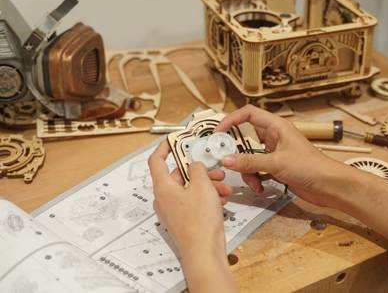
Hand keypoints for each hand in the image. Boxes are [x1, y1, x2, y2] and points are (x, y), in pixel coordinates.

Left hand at [148, 141, 231, 256]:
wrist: (204, 252)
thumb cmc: (200, 219)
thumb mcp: (202, 186)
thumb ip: (197, 169)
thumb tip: (194, 164)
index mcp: (162, 187)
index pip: (156, 161)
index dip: (164, 148)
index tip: (175, 140)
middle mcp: (164, 198)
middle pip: (178, 176)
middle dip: (200, 171)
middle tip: (217, 171)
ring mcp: (172, 210)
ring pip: (189, 189)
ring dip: (208, 185)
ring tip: (225, 190)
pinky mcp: (182, 220)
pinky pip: (193, 202)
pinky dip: (206, 198)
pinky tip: (222, 201)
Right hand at [216, 105, 348, 207]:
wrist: (329, 186)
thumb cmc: (311, 167)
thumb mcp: (276, 163)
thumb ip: (249, 162)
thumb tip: (226, 159)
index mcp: (276, 126)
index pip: (248, 114)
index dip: (231, 120)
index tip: (218, 132)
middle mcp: (274, 137)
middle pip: (245, 139)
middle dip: (237, 153)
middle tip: (227, 162)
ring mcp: (274, 153)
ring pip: (250, 158)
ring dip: (248, 172)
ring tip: (254, 183)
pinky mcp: (276, 168)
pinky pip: (257, 170)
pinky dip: (256, 179)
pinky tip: (261, 188)